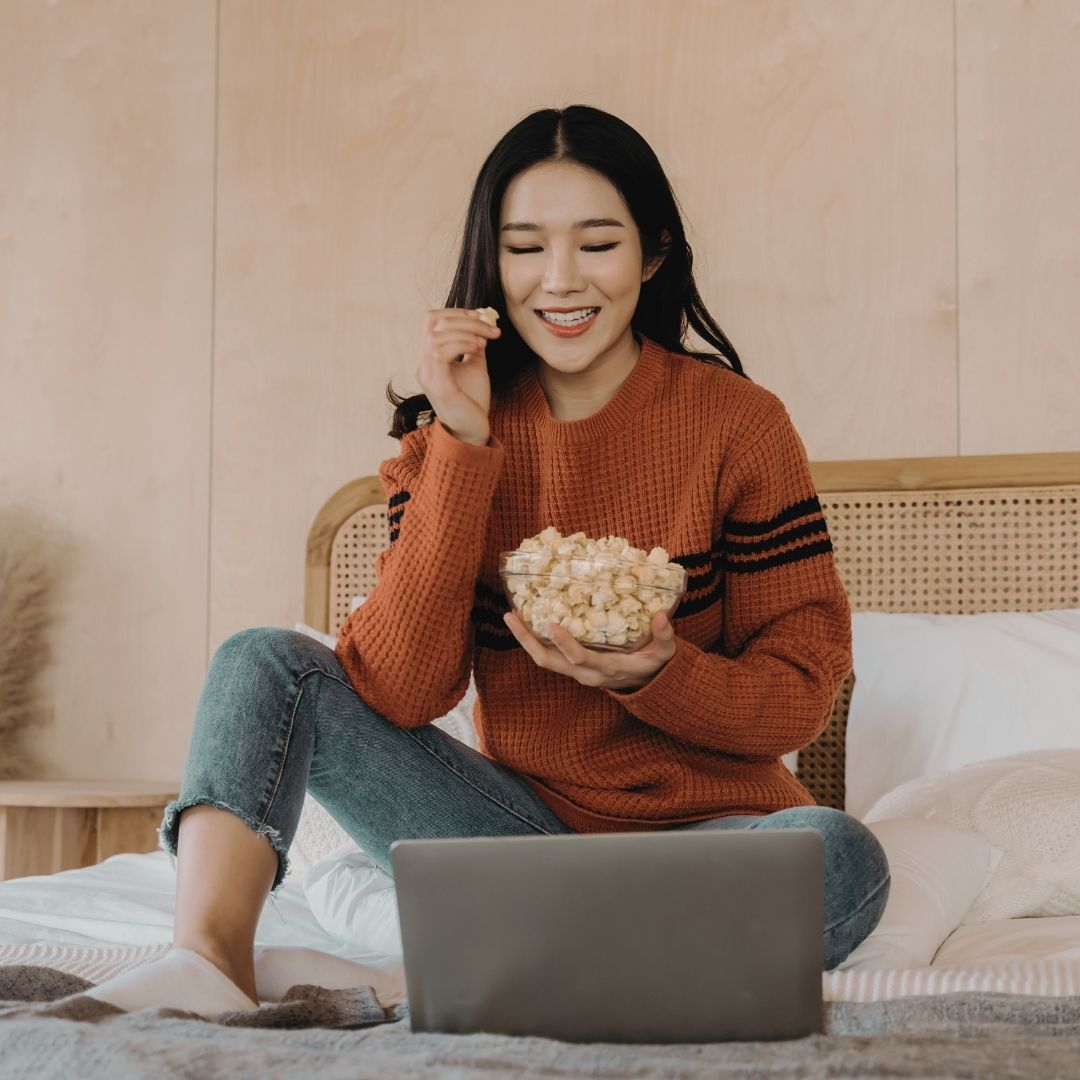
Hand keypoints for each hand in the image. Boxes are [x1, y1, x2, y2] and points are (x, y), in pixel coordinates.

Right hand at [415, 308, 500, 444]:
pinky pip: (440, 353)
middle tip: (491, 328)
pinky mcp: (438, 385)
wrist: (472, 431)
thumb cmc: (472, 401)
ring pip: (436, 335)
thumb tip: (483, 321)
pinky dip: (462, 344)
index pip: (432, 320)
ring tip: (486, 340)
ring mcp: (427, 375)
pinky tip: (479, 348)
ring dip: (466, 332)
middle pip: (434, 323)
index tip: (482, 316)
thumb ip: (474, 344)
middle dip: (466, 319)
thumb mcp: (474, 365)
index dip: (456, 312)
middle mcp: (422, 365)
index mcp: (428, 358)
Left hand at [502, 609, 677, 691]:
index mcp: (606, 668)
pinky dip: (534, 640)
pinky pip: (548, 655)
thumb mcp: (664, 653)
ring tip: (511, 615)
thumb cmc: (654, 666)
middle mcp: (585, 673)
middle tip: (510, 616)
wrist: (646, 686)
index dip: (564, 643)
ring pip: (543, 659)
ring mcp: (576, 672)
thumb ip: (664, 636)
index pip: (579, 659)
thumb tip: (661, 615)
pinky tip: (526, 619)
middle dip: (527, 641)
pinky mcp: (572, 667)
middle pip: (548, 661)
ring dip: (525, 639)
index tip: (550, 624)